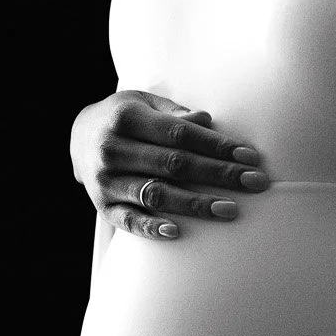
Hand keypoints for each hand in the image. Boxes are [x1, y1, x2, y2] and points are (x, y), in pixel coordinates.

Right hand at [69, 90, 270, 238]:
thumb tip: (207, 121)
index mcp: (127, 118)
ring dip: (196, 204)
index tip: (250, 156)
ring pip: (157, 194)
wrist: (78, 136)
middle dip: (220, 174)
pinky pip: (128, 220)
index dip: (217, 146)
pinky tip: (177, 232)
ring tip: (230, 210)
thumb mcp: (146, 103)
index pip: (180, 134)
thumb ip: (175, 114)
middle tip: (256, 183)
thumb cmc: (125, 117)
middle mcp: (113, 149)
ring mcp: (106, 180)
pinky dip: (151, 228)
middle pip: (175, 165)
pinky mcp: (102, 205)